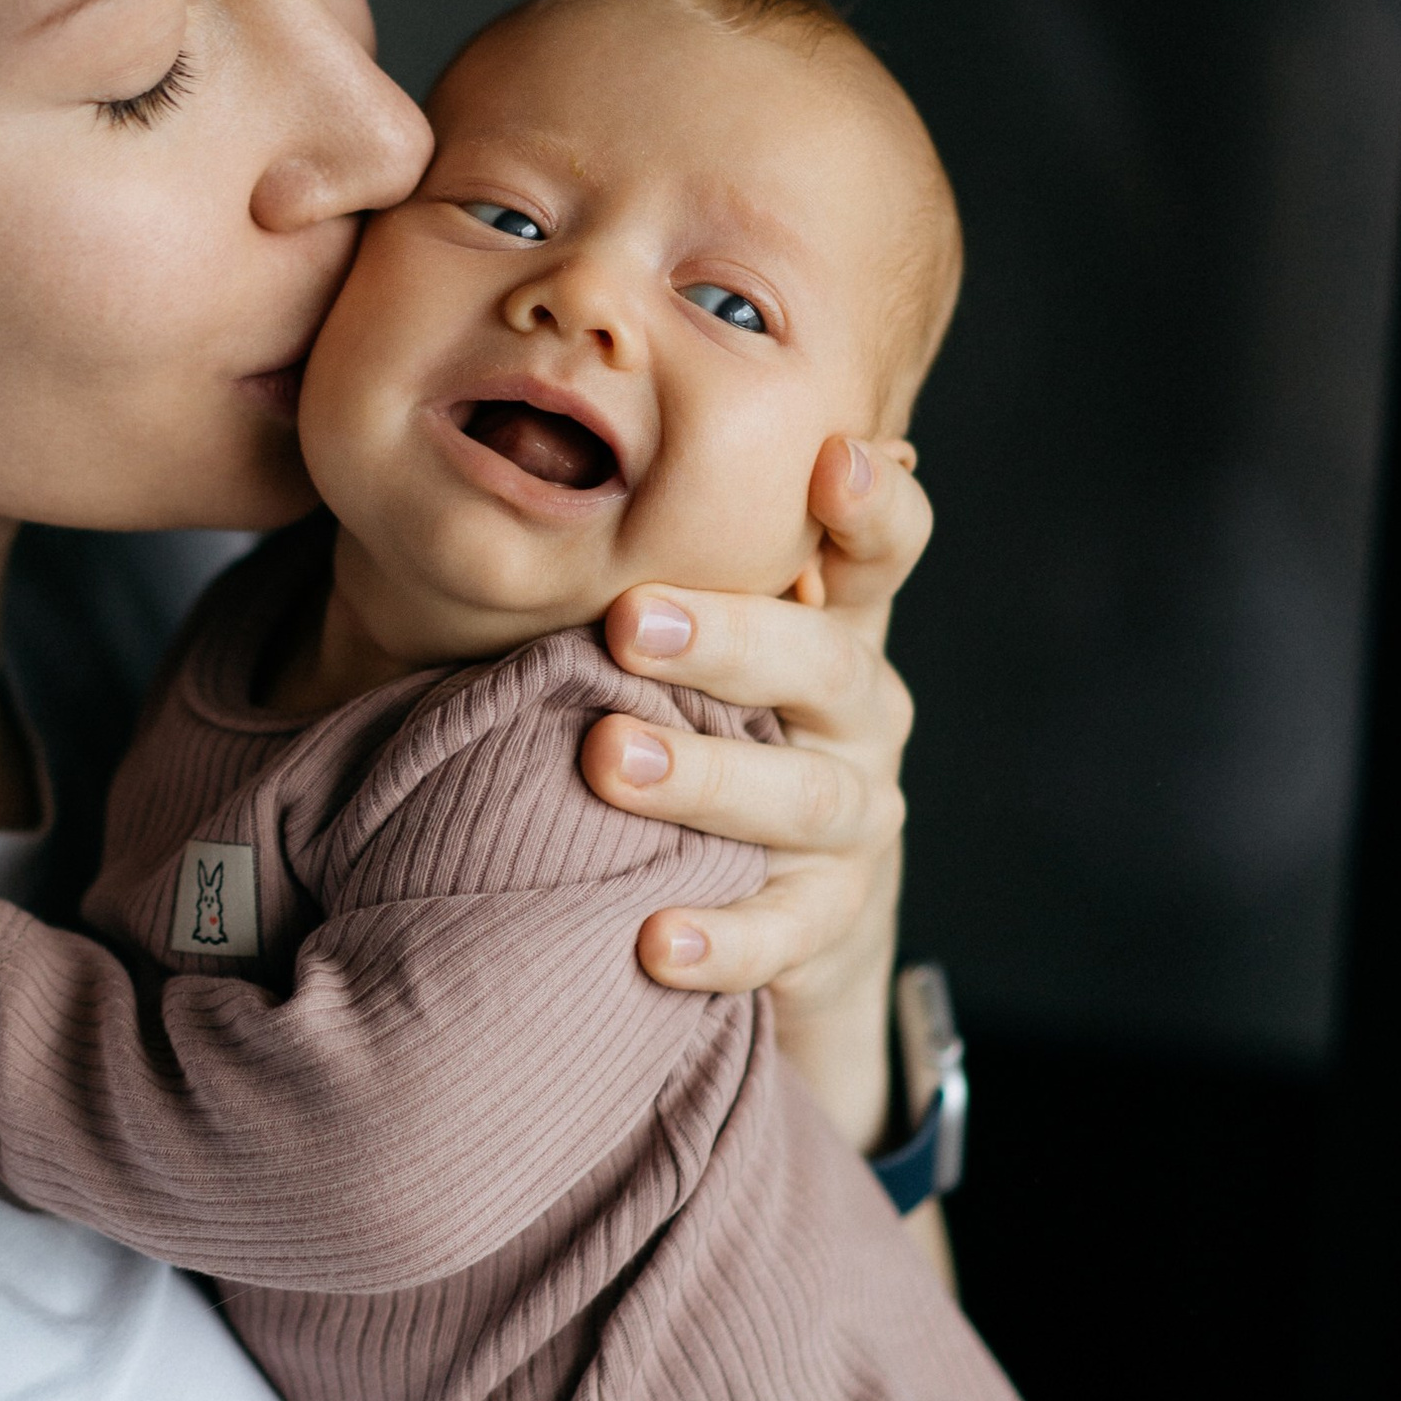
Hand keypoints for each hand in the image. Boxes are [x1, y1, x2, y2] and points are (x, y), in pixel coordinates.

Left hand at [582, 431, 929, 1145]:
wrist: (783, 916)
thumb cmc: (705, 733)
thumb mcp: (698, 654)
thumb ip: (653, 580)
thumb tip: (520, 477)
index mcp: (833, 628)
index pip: (880, 553)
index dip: (873, 507)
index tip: (833, 457)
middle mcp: (862, 715)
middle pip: (822, 664)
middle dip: (727, 638)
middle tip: (629, 622)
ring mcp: (856, 821)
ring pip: (801, 795)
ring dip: (703, 776)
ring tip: (607, 763)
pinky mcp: (829, 922)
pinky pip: (783, 935)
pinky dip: (722, 940)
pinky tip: (655, 943)